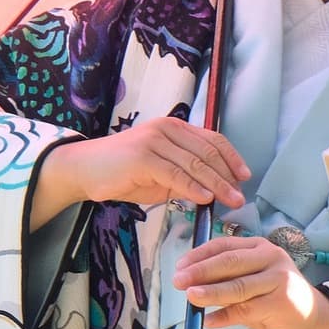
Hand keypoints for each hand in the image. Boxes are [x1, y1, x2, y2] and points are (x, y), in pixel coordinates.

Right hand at [29, 118, 249, 230]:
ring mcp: (154, 141)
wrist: (84, 169)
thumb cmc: (123, 173)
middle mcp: (167, 129)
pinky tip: (204, 199)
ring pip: (194, 164)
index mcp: (174, 128)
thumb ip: (184, 176)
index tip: (244, 176)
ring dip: (217, 184)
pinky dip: (192, 187)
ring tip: (230, 200)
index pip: (211, 139)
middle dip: (227, 176)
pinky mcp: (143, 157)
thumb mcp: (160, 172)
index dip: (231, 157)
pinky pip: (174, 173)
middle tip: (240, 196)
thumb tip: (213, 190)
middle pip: (207, 152)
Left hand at [173, 236, 328, 328]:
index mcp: (260, 247)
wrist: (313, 320)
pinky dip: (225, 316)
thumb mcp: (251, 283)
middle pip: (230, 262)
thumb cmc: (275, 299)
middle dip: (200, 271)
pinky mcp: (281, 303)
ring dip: (211, 292)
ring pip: (237, 286)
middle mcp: (271, 257)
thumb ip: (228, 280)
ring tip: (190, 297)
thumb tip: (190, 283)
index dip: (200, 255)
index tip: (180, 267)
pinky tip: (210, 321)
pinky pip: (246, 310)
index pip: (225, 245)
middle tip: (178, 281)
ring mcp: (278, 279)